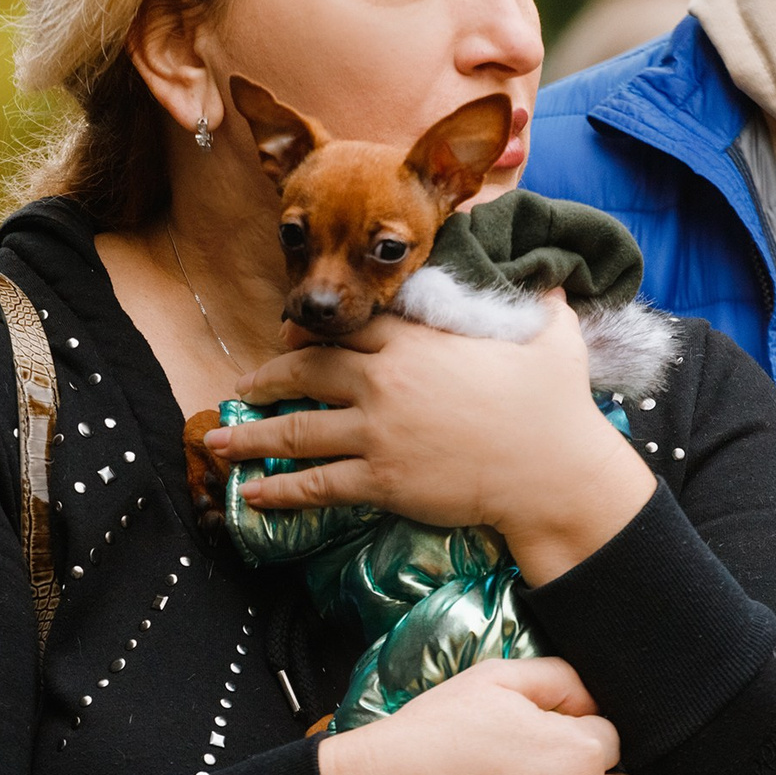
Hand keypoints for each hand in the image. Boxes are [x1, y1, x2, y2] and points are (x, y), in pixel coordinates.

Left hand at [206, 294, 655, 583]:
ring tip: (218, 442)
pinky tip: (252, 496)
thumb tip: (557, 278)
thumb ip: (543, 302)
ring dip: (251, 437)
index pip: (347, 330)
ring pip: (297, 431)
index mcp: (414, 343)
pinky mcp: (380, 480)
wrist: (552, 470)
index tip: (287, 338)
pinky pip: (317, 485)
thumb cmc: (555, 405)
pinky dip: (280, 492)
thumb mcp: (551, 337)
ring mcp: (377, 432)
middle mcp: (384, 381)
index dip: (311, 335)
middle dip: (267, 379)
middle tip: (245, 386)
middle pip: (305, 372)